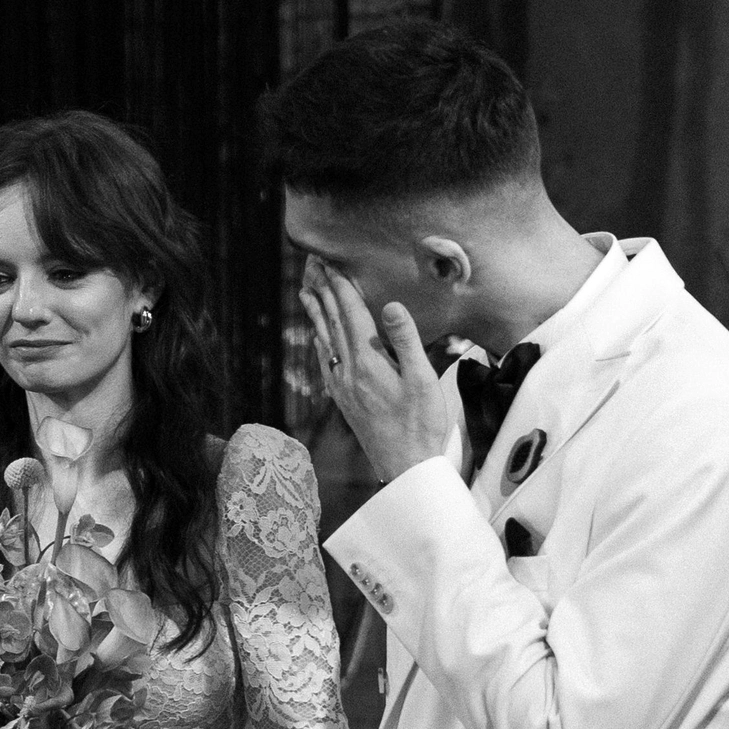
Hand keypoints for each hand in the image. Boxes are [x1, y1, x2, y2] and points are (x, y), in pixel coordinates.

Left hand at [299, 259, 451, 481]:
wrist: (405, 468)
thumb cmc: (421, 425)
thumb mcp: (422, 380)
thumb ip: (406, 340)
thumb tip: (390, 305)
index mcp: (368, 362)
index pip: (349, 313)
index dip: (339, 284)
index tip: (328, 260)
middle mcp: (348, 371)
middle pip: (331, 321)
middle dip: (322, 290)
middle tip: (310, 264)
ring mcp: (343, 387)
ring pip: (324, 340)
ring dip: (315, 312)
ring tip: (306, 290)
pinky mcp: (344, 400)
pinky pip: (325, 362)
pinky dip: (319, 341)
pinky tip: (317, 338)